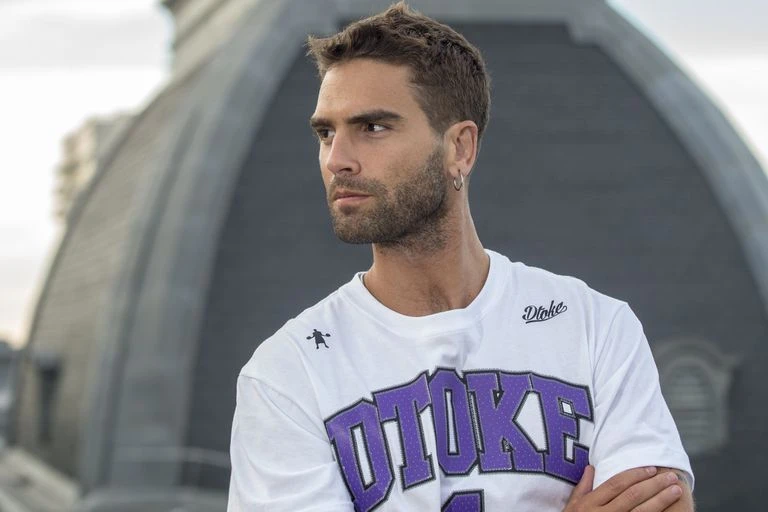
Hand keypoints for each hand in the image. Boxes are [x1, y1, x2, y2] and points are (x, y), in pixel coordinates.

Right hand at [564, 465, 682, 511]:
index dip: (636, 474)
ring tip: (676, 490)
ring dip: (662, 499)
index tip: (652, 469)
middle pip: (633, 495)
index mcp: (590, 503)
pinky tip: (670, 511)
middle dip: (654, 484)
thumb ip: (582, 487)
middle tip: (671, 476)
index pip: (617, 484)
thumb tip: (591, 468)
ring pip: (642, 511)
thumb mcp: (572, 506)